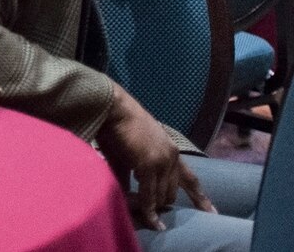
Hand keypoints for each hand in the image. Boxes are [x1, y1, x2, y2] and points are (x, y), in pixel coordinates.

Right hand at [95, 88, 212, 229]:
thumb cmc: (116, 125)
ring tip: (143, 215)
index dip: (200, 197)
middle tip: (152, 215)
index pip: (190, 179)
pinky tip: (146, 217)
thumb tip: (128, 195)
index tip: (212, 213)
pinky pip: (149, 195)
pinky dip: (147, 208)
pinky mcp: (148, 164)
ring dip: (153, 208)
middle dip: (163, 205)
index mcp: (171, 152)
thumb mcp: (130, 152)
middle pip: (172, 193)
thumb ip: (131, 174)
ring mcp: (162, 161)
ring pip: (163, 196)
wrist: (111, 106)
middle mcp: (172, 157)